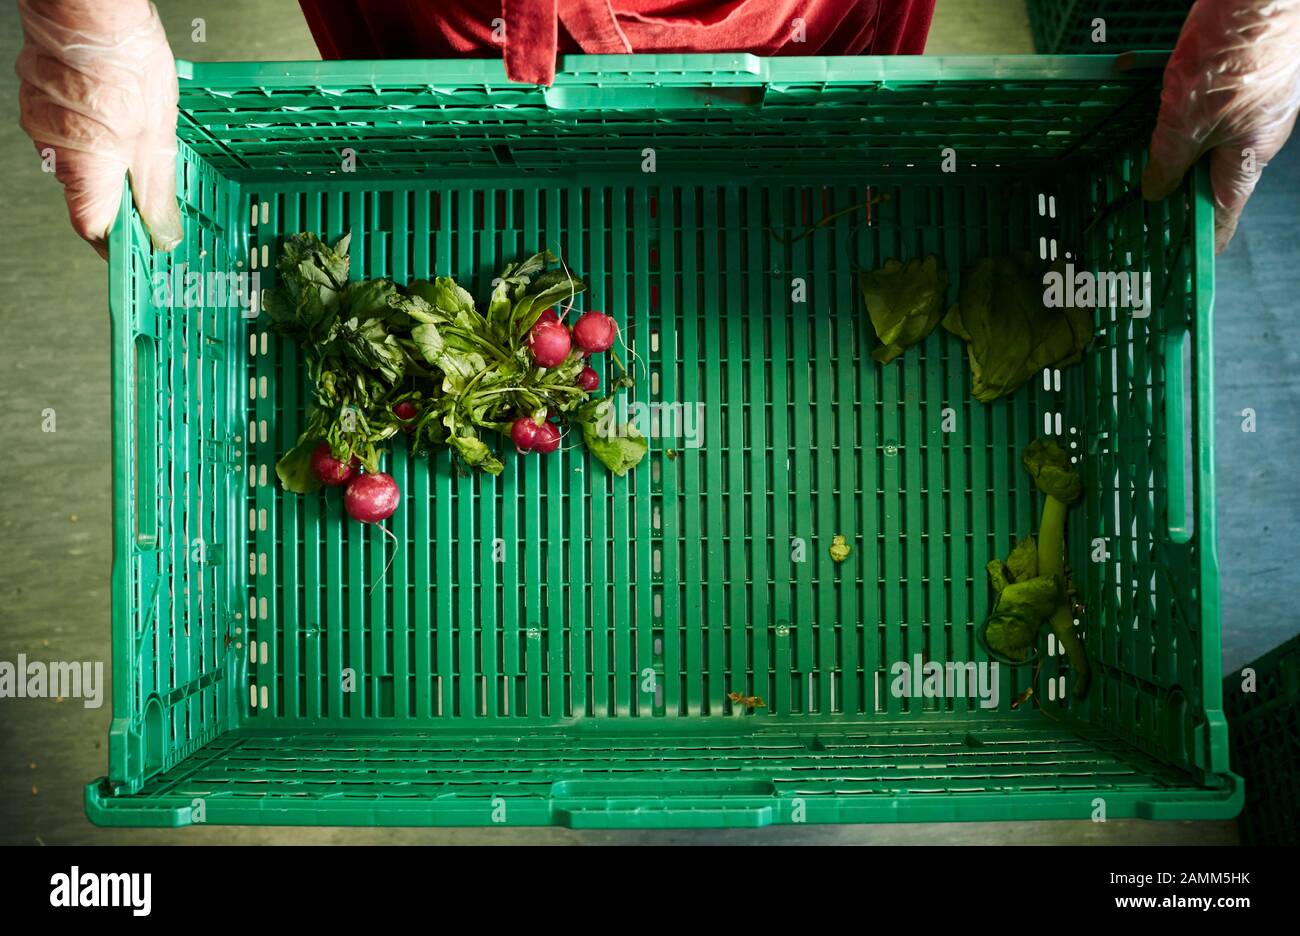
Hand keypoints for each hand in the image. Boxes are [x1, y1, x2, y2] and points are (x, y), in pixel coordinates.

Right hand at [15, 0, 181, 257]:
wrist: (90, 7)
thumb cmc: (123, 62)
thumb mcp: (159, 137)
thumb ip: (157, 189)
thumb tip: (163, 232)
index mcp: (84, 170)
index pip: (93, 229)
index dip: (120, 244)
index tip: (141, 249)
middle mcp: (54, 149)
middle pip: (89, 192)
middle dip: (123, 195)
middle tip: (156, 189)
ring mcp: (42, 118)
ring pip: (82, 155)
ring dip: (112, 155)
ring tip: (141, 138)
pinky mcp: (40, 92)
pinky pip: (71, 124)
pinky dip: (98, 126)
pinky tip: (120, 110)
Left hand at [1142, 0, 1299, 252]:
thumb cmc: (1233, 54)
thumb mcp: (1186, 120)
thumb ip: (1169, 161)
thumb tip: (1155, 193)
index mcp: (1247, 160)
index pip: (1221, 216)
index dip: (1198, 242)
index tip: (1174, 262)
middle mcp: (1253, 136)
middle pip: (1207, 177)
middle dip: (1169, 191)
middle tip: (1129, 206)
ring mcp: (1248, 104)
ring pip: (1200, 137)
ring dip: (1164, 146)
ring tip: (1125, 157)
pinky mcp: (1238, 75)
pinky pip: (1198, 102)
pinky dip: (1170, 106)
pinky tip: (1135, 96)